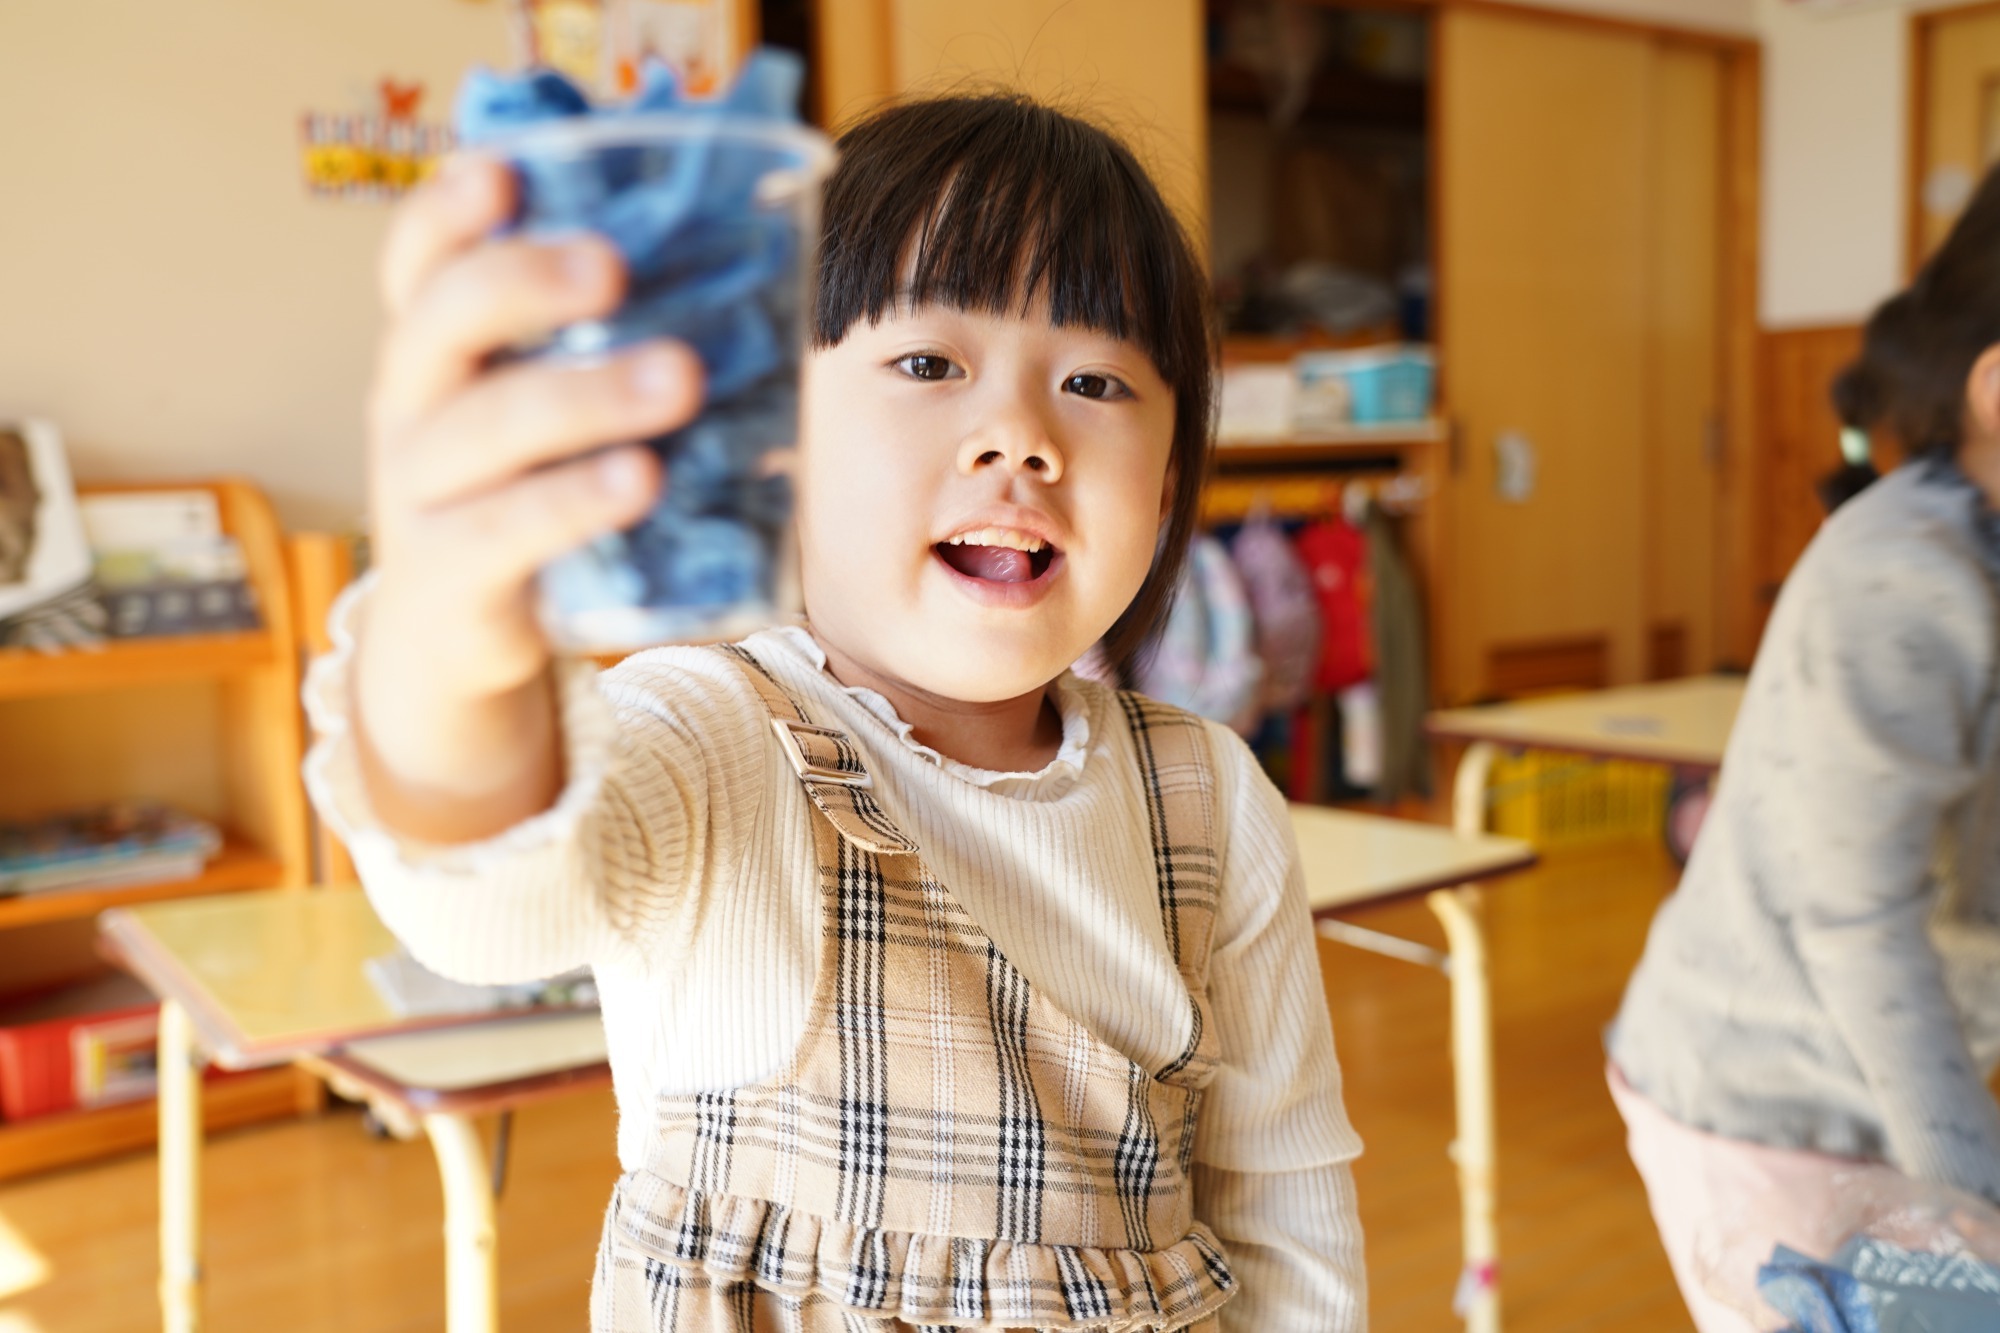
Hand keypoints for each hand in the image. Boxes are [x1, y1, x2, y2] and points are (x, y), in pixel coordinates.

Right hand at [353, 154, 702, 839]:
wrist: (461, 628)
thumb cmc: (528, 483)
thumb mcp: (541, 403)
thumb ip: (609, 339)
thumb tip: (757, 246)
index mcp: (434, 344)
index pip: (417, 256)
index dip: (448, 207)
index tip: (505, 172)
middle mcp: (409, 405)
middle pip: (444, 321)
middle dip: (527, 281)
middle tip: (617, 269)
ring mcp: (419, 493)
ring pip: (487, 428)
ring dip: (585, 396)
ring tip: (680, 377)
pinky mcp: (452, 575)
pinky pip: (505, 531)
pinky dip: (574, 502)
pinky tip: (641, 481)